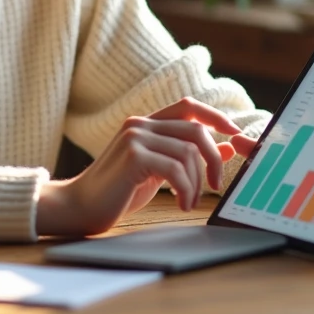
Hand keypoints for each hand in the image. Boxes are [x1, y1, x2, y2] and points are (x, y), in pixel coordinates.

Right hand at [36, 98, 241, 236]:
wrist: (79, 206)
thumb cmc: (118, 191)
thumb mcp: (157, 171)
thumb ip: (184, 157)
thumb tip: (225, 148)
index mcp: (145, 123)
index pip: (188, 106)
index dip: (215, 116)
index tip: (234, 133)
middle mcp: (140, 124)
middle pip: (195, 130)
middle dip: (213, 158)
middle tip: (216, 184)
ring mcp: (135, 138)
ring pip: (188, 153)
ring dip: (196, 183)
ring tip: (188, 201)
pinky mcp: (133, 156)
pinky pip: (176, 169)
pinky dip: (185, 190)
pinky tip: (180, 204)